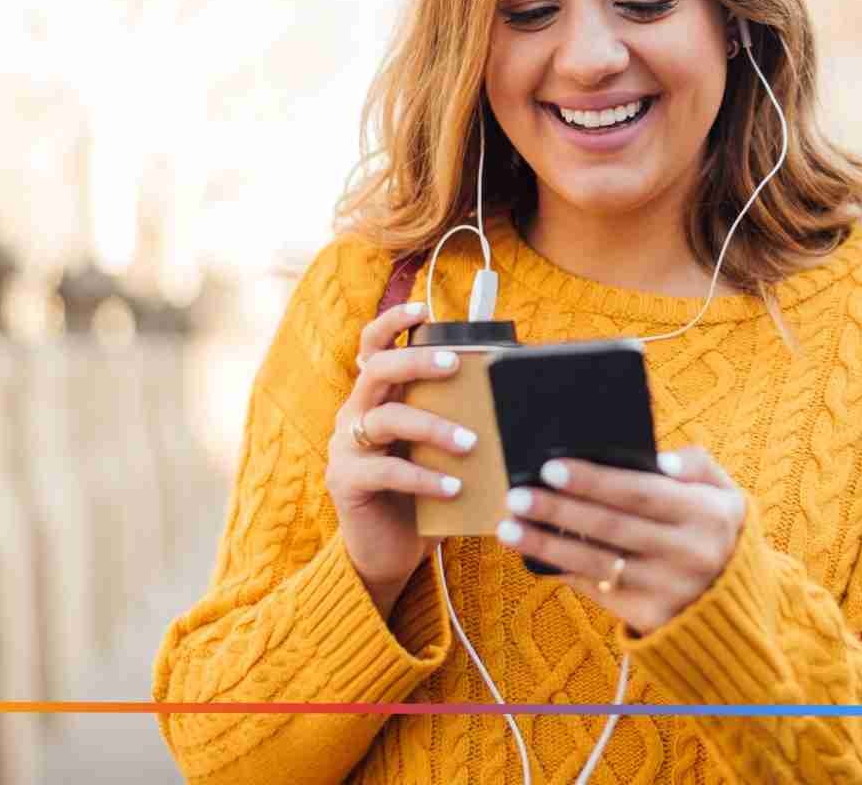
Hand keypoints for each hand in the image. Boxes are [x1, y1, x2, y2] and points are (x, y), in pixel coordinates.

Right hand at [326, 301, 479, 616]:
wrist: (387, 552)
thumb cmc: (421, 495)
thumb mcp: (436, 451)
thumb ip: (456, 421)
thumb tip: (514, 399)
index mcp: (376, 399)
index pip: (372, 348)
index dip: (391, 324)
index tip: (421, 309)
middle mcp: (354, 414)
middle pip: (378, 370)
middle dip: (417, 361)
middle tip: (455, 365)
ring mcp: (346, 447)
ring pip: (386, 418)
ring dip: (432, 426)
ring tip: (471, 441)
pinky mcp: (347, 482)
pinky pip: (386, 471)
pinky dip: (423, 476)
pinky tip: (454, 486)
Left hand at [495, 447, 747, 635]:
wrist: (733, 604)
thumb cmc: (715, 532)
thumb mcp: (726, 494)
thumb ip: (697, 466)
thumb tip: (660, 460)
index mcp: (707, 515)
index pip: (641, 493)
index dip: (594, 481)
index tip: (551, 467)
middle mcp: (687, 554)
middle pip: (611, 527)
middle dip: (558, 509)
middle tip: (517, 495)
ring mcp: (666, 590)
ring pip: (596, 562)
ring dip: (546, 544)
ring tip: (508, 527)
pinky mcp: (648, 617)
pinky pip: (597, 588)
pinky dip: (562, 569)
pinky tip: (533, 553)